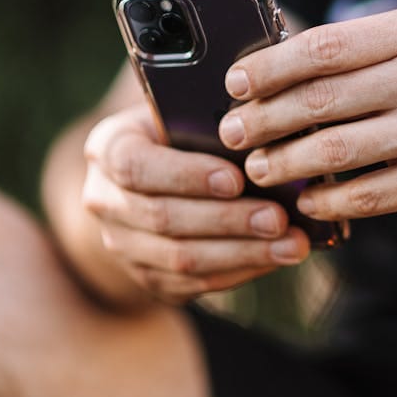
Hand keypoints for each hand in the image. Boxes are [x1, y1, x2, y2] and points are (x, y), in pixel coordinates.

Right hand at [80, 106, 309, 304]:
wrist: (149, 176)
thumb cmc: (179, 131)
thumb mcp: (181, 112)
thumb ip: (208, 121)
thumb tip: (265, 135)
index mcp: (108, 149)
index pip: (136, 166)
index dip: (186, 176)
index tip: (236, 180)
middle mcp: (104, 200)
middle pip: (163, 218)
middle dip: (227, 220)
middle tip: (279, 218)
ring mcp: (121, 245)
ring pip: (180, 259)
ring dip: (242, 253)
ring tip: (291, 245)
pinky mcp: (146, 276)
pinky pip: (193, 284)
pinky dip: (240, 272)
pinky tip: (275, 258)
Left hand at [219, 4, 396, 220]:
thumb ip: (386, 37)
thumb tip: (305, 52)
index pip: (322, 48)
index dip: (268, 66)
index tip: (236, 81)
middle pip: (317, 100)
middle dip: (261, 119)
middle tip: (230, 132)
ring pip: (334, 151)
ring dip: (283, 163)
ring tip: (257, 169)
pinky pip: (370, 193)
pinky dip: (329, 198)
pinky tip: (308, 199)